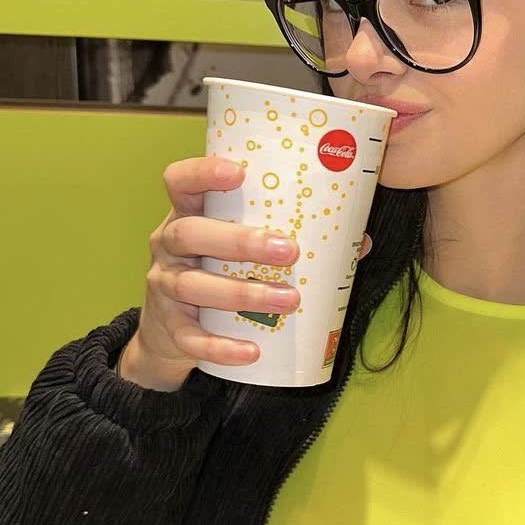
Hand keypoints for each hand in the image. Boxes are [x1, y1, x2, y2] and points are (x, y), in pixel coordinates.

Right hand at [133, 157, 372, 381]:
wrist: (170, 331)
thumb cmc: (220, 271)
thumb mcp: (240, 248)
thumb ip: (290, 237)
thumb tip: (360, 242)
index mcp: (188, 213)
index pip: (180, 181)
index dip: (203, 172)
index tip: (238, 172)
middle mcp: (168, 244)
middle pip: (190, 233)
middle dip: (240, 241)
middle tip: (287, 251)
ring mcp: (164, 284)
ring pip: (193, 285)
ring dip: (243, 293)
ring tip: (288, 300)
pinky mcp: (169, 326)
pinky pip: (190, 337)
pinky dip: (220, 346)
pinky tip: (251, 351)